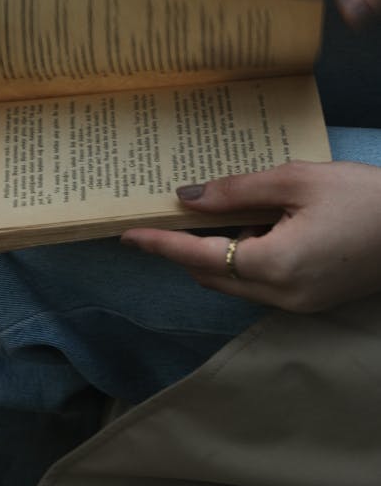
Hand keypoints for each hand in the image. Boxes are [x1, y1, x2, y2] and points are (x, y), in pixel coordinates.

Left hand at [121, 161, 380, 312]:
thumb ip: (237, 191)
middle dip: (188, 247)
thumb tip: (187, 198)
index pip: (199, 258)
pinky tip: (260, 227)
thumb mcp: (297, 181)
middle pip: (212, 275)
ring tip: (227, 210)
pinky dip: (246, 259)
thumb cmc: (364, 197)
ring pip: (235, 282)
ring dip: (220, 251)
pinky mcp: (311, 302)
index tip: (128, 236)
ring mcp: (297, 305)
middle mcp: (280, 296)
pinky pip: (260, 284)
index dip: (161, 245)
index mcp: (274, 266)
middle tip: (175, 211)